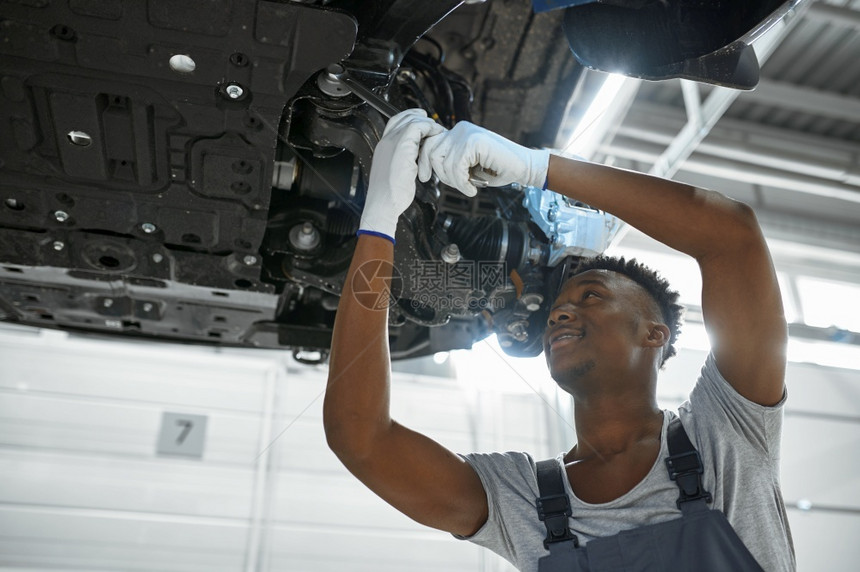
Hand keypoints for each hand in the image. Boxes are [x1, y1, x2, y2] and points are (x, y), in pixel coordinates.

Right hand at [359, 109, 443, 241]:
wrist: (383, 204)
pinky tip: (437, 135)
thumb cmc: (390, 196)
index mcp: (382, 148)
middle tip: (435, 127)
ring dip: (428, 124)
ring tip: (438, 132)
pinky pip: (418, 127)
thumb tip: (415, 159)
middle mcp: (385, 142)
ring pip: (412, 120)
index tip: (424, 121)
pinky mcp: (402, 146)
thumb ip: (403, 162)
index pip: (395, 122)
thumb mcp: (396, 174)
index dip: (410, 118)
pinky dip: (430, 128)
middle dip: (421, 118)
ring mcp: (392, 143)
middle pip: (403, 118)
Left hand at [418, 121, 549, 195]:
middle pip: (431, 151)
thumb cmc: (497, 170)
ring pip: (443, 162)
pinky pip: (456, 167)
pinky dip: (463, 183)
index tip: (424, 178)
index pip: (429, 144)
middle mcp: (460, 129)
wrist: (523, 167)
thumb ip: (450, 162)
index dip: (423, 162)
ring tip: (468, 187)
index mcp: (457, 133)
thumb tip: (427, 168)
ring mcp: (467, 133)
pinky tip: (473, 189)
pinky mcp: (474, 141)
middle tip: (457, 185)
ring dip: (454, 181)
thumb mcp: (467, 166)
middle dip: (439, 173)